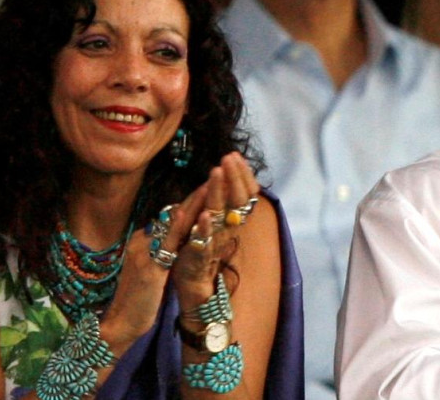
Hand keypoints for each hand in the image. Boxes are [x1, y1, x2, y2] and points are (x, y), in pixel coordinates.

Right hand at [102, 183, 207, 350]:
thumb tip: (171, 242)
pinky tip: (191, 216)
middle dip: (193, 196)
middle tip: (212, 176)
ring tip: (209, 186)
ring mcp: (144, 254)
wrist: (118, 323)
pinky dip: (180, 228)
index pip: (167, 218)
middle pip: (170, 215)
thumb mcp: (148, 271)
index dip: (187, 203)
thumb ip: (157, 254)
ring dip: (192, 204)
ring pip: (171, 223)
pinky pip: (167, 245)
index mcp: (141, 243)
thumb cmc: (136, 301)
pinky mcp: (150, 269)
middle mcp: (141, 243)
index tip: (204, 186)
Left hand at [171, 152, 260, 303]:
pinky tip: (205, 214)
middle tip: (229, 157)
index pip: (245, 193)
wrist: (194, 283)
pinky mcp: (200, 256)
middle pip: (238, 200)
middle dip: (234, 176)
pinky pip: (205, 241)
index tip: (235, 155)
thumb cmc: (203, 248)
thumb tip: (224, 175)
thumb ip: (221, 201)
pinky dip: (206, 227)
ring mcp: (215, 242)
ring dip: (218, 192)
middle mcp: (228, 229)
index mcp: (232, 219)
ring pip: (221, 215)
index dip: (242, 174)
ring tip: (216, 172)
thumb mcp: (215, 221)